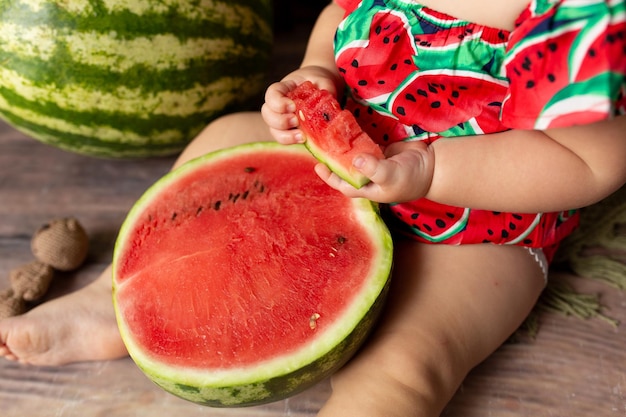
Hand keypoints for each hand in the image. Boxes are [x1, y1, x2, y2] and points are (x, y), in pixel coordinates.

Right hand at [261, 66, 339, 144]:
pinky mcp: (289, 130)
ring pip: (273, 129)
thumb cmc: (319, 82)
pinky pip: (283, 138)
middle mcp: (278, 105)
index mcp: (283, 88)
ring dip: (284, 135)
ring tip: (301, 136)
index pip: (271, 94)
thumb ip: (325, 89)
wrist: (321, 87)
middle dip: (280, 120)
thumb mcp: (323, 80)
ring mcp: (281, 118)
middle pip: (267, 114)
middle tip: (296, 121)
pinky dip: (291, 141)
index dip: (278, 103)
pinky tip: (304, 140)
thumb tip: (330, 105)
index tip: (292, 106)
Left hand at [315, 141, 434, 203]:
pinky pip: (365, 147)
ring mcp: (375, 164)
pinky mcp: (381, 153)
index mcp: (368, 189)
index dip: (330, 177)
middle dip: (334, 159)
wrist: (432, 166)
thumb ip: (373, 169)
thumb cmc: (411, 177)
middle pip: (346, 169)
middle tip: (321, 145)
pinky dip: (358, 141)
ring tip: (331, 136)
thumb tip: (354, 160)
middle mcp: (368, 178)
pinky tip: (348, 131)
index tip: (318, 166)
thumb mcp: (391, 175)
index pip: (344, 184)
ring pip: (354, 157)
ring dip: (344, 149)